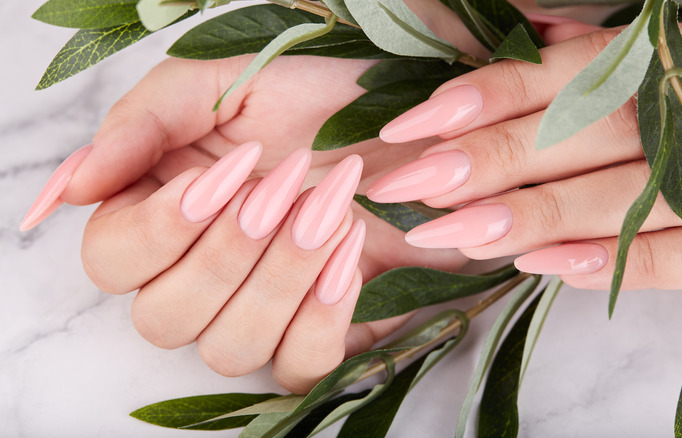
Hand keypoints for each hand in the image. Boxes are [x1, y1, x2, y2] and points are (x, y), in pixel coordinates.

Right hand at [21, 54, 465, 393]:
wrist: (413, 122)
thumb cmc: (320, 98)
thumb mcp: (226, 85)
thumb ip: (143, 124)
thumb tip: (72, 187)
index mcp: (163, 213)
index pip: (111, 262)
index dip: (160, 230)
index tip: (229, 175)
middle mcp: (202, 274)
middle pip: (164, 319)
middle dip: (229, 253)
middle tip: (288, 186)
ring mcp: (261, 312)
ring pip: (229, 349)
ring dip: (279, 279)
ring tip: (331, 211)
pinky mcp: (321, 334)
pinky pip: (299, 369)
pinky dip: (322, 319)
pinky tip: (350, 257)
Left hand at [366, 19, 681, 295]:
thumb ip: (615, 49)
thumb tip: (529, 31)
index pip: (574, 70)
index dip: (489, 93)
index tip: (414, 124)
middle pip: (585, 130)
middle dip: (489, 156)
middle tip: (408, 184)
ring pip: (627, 194)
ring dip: (534, 214)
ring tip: (453, 231)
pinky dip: (620, 262)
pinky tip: (548, 269)